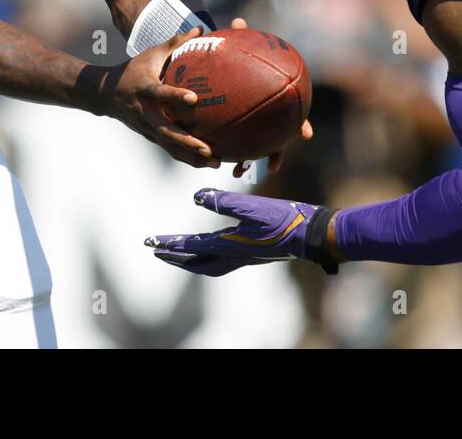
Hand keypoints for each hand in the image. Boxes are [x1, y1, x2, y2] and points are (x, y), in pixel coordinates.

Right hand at [103, 28, 219, 168]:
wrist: (104, 94)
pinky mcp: (149, 135)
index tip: (194, 99)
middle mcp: (145, 112)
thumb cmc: (133, 69)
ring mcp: (146, 127)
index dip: (175, 96)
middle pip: (166, 131)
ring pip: (169, 145)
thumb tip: (200, 29)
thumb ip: (175, 42)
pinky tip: (205, 163)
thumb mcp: (151, 54)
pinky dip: (186, 157)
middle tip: (208, 149)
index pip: (160, 93)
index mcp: (145, 89)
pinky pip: (169, 148)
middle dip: (187, 142)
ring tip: (215, 163)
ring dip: (191, 156)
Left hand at [146, 188, 337, 275]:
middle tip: (155, 249)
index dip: (169, 243)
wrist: (312, 236)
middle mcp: (234, 256)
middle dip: (174, 256)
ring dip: (190, 260)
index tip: (148, 242)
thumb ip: (224, 202)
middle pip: (195, 262)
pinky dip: (209, 257)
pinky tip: (212, 248)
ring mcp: (244, 257)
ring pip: (208, 264)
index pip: (191, 247)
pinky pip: (222, 261)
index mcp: (229, 246)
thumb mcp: (253, 207)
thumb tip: (197, 197)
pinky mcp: (254, 254)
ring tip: (177, 254)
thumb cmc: (284, 220)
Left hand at [223, 18, 312, 178]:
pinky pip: (230, 144)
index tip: (305, 134)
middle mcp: (267, 115)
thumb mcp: (236, 47)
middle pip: (277, 138)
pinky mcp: (232, 128)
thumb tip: (239, 21)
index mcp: (273, 98)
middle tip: (274, 164)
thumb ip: (238, 37)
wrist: (222, 66)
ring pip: (254, 147)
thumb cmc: (234, 56)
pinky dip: (224, 152)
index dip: (301, 124)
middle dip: (277, 152)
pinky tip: (211, 159)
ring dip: (248, 161)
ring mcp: (252, 124)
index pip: (294, 114)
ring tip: (238, 171)